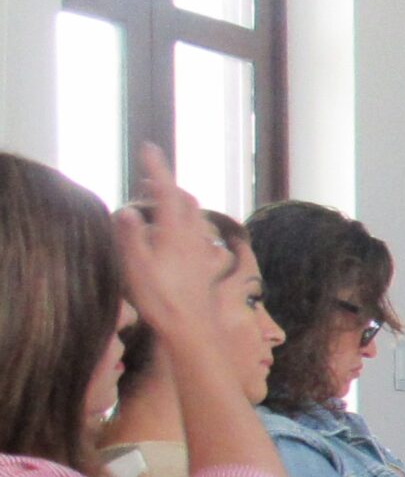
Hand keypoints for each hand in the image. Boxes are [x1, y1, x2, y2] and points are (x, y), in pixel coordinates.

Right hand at [110, 146, 228, 342]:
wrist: (192, 328)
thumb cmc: (161, 299)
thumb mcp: (136, 267)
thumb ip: (130, 236)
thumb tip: (127, 210)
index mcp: (175, 232)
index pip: (167, 191)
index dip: (158, 168)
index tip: (149, 148)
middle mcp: (193, 237)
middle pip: (185, 200)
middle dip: (168, 184)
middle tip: (149, 177)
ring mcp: (201, 250)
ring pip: (195, 216)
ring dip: (179, 202)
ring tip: (160, 200)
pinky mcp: (205, 264)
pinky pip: (199, 234)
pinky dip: (187, 222)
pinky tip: (180, 232)